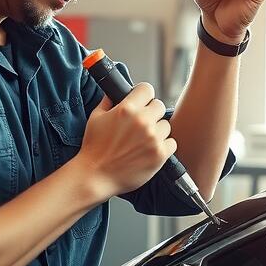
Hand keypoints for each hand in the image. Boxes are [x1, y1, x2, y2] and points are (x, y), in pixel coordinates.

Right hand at [74, 82, 173, 196]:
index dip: (143, 95)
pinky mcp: (159, 154)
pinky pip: (172, 143)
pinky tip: (151, 149)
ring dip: (158, 130)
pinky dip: (164, 146)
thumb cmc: (93, 148)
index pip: (147, 89)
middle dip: (151, 113)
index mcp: (127, 109)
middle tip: (142, 124)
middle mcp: (142, 121)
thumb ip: (108, 101)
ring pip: (166, 125)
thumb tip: (115, 92)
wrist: (95, 175)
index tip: (142, 102)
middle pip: (159, 106)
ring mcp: (152, 138)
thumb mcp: (96, 117)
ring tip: (145, 139)